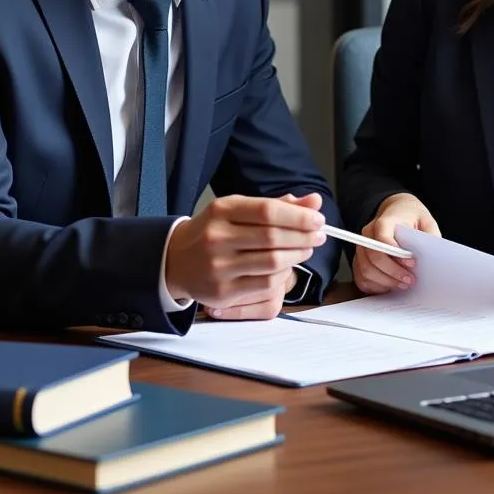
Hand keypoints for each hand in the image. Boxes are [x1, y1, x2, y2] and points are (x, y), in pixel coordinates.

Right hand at [165, 193, 324, 315]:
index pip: (268, 211)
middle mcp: (217, 237)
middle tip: (319, 235)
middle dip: (303, 236)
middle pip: (273, 237)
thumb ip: (276, 206)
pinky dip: (283, 276)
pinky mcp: (222, 292)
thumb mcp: (237, 210)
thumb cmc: (212, 230)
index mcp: (221, 210)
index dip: (299, 216)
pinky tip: (288, 268)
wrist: (174, 260)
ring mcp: (218, 267)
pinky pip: (264, 285)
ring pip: (272, 263)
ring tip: (306, 250)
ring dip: (297, 256)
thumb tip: (314, 201)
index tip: (318, 219)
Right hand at [353, 192, 439, 294]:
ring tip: (403, 284)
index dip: (396, 254)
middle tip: (410, 280)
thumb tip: (432, 256)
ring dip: (385, 282)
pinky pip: (362, 278)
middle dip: (392, 273)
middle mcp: (368, 234)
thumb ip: (430, 236)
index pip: (382, 238)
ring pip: (366, 270)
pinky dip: (376, 286)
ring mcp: (362, 248)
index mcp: (385, 221)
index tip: (413, 263)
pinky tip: (391, 286)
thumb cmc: (411, 218)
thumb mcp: (427, 222)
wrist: (397, 213)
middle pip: (373, 257)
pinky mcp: (360, 261)